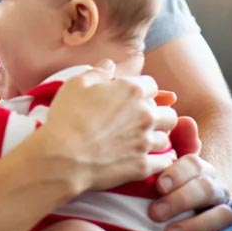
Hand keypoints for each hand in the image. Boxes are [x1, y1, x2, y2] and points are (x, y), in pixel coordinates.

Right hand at [40, 60, 177, 193]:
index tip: (131, 97)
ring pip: (166, 138)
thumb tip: (109, 64)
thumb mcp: (76, 85)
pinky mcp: (142, 166)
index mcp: (131, 91)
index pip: (151, 85)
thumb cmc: (67, 117)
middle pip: (168, 113)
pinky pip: (164, 162)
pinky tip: (148, 159)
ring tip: (141, 141)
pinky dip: (159, 160)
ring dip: (156, 137)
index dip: (141, 90)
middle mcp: (145, 115)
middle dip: (158, 114)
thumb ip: (97, 72)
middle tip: (141, 120)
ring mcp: (145, 142)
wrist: (62, 156)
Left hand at [149, 122, 231, 230]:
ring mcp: (218, 212)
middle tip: (154, 213)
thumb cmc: (156, 188)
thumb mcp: (158, 167)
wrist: (162, 219)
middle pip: (206, 188)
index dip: (178, 173)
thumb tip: (185, 121)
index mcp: (197, 168)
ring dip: (195, 225)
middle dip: (181, 200)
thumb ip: (171, 144)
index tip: (158, 185)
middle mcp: (213, 188)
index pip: (194, 164)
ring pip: (222, 215)